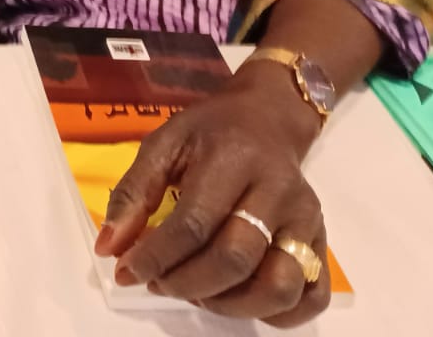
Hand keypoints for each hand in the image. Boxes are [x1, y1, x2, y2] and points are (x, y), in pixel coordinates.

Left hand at [95, 70, 329, 326]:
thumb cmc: (212, 132)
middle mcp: (278, 191)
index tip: (127, 272)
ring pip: (279, 286)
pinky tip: (240, 299)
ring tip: (196, 292)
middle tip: (159, 283)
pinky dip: (279, 315)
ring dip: (229, 305)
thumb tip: (110, 248)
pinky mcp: (323, 242)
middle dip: (186, 283)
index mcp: (235, 158)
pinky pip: (313, 297)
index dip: (156, 257)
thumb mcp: (164, 143)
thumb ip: (133, 193)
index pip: (194, 223)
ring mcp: (306, 220)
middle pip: (235, 260)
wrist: (269, 118)